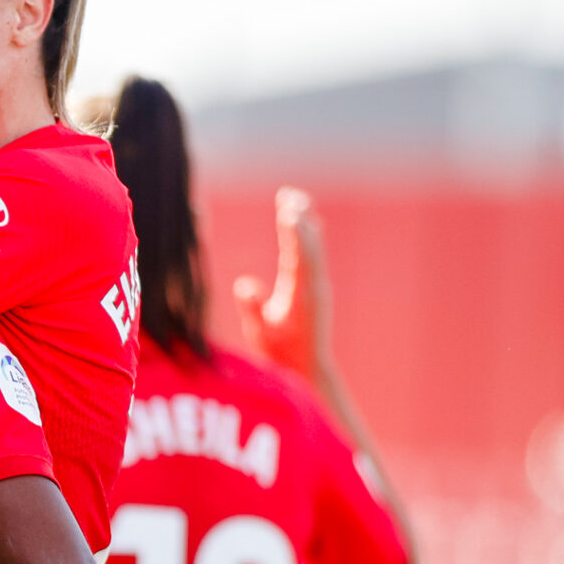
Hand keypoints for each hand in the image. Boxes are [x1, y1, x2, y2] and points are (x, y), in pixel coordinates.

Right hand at [232, 187, 331, 380]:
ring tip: (294, 198)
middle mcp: (314, 286)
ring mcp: (318, 285)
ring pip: (313, 246)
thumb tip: (245, 285)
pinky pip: (314, 253)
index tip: (289, 210)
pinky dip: (308, 234)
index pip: (298, 257)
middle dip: (299, 219)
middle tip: (289, 195)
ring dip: (305, 222)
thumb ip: (254, 310)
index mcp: (301, 295)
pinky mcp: (316, 286)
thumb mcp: (261, 336)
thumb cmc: (279, 355)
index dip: (294, 233)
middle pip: (309, 245)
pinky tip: (306, 220)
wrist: (307, 368)